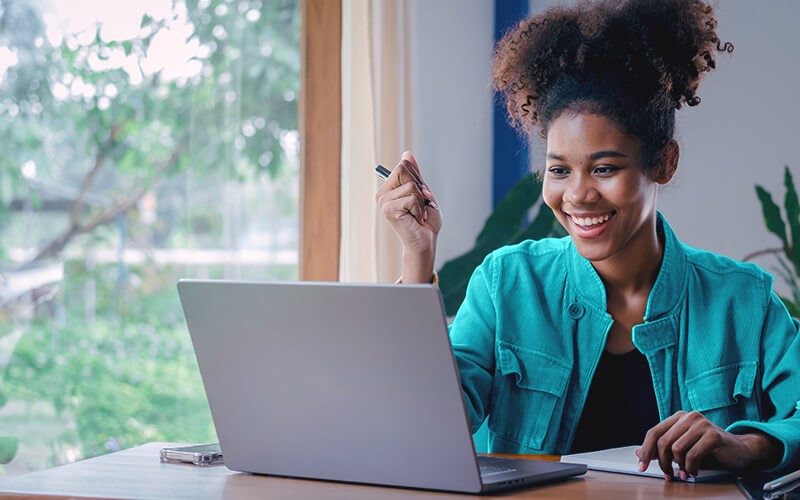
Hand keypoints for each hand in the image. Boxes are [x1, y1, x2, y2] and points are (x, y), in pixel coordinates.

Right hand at [375, 151, 441, 282]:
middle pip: (404, 169)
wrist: (426, 241)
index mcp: (390, 188)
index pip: (403, 165)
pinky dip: (419, 209)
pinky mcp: (388, 209)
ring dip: (421, 201)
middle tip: (420, 205)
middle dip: (419, 187)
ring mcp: (383, 201)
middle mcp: (383, 193)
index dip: (418, 178)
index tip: (421, 195)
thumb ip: (415, 175)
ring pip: (410, 185)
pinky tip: (415, 220)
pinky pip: (411, 198)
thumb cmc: (425, 221)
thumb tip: (407, 154)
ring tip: (418, 214)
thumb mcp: (422, 192)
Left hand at [636, 410, 781, 479]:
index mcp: (678, 417)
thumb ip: (662, 449)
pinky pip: (692, 454)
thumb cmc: (710, 448)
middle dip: (663, 463)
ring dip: (679, 466)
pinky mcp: (713, 434)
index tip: (641, 467)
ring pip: (676, 449)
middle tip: (668, 475)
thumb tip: (639, 453)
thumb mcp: (683, 447)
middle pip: (663, 442)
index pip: (653, 432)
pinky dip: (691, 467)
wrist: (740, 449)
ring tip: (685, 472)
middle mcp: (688, 416)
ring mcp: (701, 423)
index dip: (646, 451)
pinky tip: (694, 471)